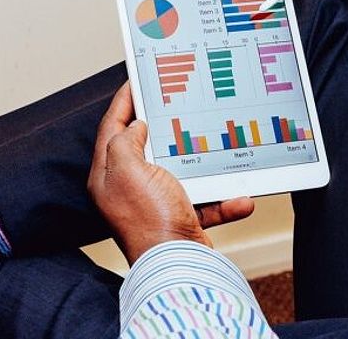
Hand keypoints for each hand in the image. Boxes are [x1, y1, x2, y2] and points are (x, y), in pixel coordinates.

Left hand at [87, 84, 255, 263]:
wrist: (178, 267)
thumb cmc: (149, 220)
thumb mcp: (128, 169)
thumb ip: (126, 141)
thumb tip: (136, 127)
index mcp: (108, 175)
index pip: (111, 128)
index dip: (124, 102)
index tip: (135, 80)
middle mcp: (128, 189)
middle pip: (145, 146)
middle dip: (164, 125)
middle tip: (176, 101)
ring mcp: (155, 204)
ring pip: (180, 171)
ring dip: (203, 164)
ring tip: (215, 144)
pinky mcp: (180, 219)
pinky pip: (205, 201)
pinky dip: (223, 200)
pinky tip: (239, 197)